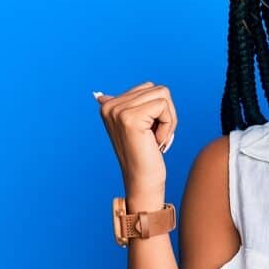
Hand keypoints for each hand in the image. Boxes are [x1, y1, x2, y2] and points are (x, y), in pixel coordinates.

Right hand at [93, 81, 176, 197]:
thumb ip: (125, 107)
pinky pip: (164, 106)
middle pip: (158, 90)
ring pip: (163, 95)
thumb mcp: (135, 127)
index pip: (149, 88)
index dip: (159, 111)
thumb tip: (99, 95)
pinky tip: (156, 141)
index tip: (149, 132)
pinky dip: (168, 125)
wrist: (142, 181)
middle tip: (155, 137)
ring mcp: (118, 111)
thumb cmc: (144, 155)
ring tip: (155, 138)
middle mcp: (110, 105)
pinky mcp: (130, 118)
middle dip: (166, 114)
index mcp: (108, 105)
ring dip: (168, 119)